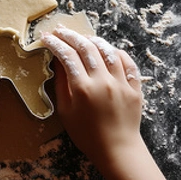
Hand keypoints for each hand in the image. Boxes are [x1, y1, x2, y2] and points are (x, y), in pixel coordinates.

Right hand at [42, 26, 141, 169]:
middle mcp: (103, 81)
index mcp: (83, 89)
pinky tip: (107, 50)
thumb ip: (61, 85)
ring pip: (107, 50)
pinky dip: (116, 52)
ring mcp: (121, 82)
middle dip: (71, 35)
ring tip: (83, 37)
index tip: (46, 36)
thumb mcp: (66, 112)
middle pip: (86, 48)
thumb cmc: (86, 135)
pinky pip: (127, 62)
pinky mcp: (134, 86)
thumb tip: (57, 62)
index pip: (67, 56)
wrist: (117, 150)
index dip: (55, 43)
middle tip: (60, 30)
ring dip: (93, 40)